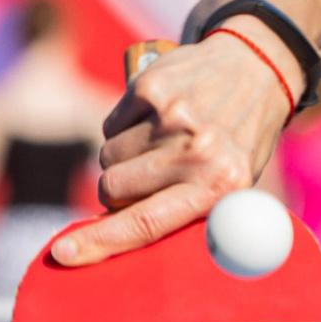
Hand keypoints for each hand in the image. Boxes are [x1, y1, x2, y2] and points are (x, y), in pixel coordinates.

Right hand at [51, 28, 292, 263]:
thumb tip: (112, 231)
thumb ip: (182, 209)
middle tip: (149, 178)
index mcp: (221, 185)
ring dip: (123, 157)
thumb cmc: (238, 140)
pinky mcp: (151, 86)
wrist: (258, 68)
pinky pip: (109, 125)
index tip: (63, 253)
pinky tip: (154, 119)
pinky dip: (123, 127)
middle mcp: (197, 150)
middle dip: (118, 191)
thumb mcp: (230, 183)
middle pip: (112, 190)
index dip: (100, 241)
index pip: (147, 222)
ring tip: (160, 144)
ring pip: (106, 157)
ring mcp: (172, 115)